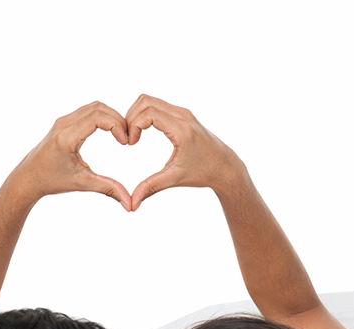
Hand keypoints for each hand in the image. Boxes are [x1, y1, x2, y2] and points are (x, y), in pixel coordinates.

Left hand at [9, 101, 133, 210]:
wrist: (29, 178)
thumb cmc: (52, 181)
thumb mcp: (82, 184)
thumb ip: (108, 189)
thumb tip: (130, 204)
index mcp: (66, 137)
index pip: (98, 118)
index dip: (117, 126)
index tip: (125, 143)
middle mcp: (63, 124)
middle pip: (98, 108)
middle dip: (118, 120)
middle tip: (128, 137)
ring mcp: (62, 121)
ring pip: (93, 107)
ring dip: (110, 117)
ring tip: (121, 135)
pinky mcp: (63, 122)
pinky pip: (87, 111)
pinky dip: (102, 117)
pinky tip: (110, 132)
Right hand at [125, 95, 243, 209]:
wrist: (225, 167)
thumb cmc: (203, 173)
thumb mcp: (175, 179)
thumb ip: (151, 187)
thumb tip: (131, 204)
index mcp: (182, 130)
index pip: (149, 113)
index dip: (133, 125)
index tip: (131, 144)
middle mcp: (183, 116)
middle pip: (146, 101)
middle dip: (131, 117)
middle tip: (128, 138)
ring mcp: (184, 113)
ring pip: (150, 100)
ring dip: (137, 115)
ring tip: (134, 136)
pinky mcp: (183, 114)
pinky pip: (158, 105)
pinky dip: (145, 115)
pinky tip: (143, 132)